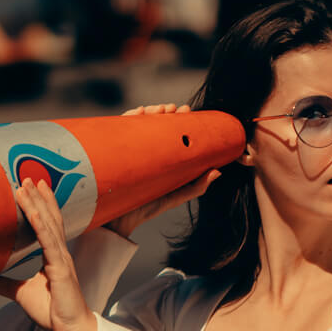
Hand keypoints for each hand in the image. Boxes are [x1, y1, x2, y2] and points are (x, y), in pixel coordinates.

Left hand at [0, 180, 96, 330]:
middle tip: (27, 177)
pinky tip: (34, 212)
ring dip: (37, 203)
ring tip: (28, 185)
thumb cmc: (52, 311)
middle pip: (49, 218)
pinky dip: (41, 226)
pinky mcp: (60, 270)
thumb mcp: (21, 294)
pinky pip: (49, 244)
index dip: (42, 204)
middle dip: (38, 197)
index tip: (33, 186)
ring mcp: (61, 259)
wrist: (69, 329)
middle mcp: (60, 253)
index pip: (48, 224)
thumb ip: (4, 284)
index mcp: (54, 256)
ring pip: (48, 225)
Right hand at [107, 102, 220, 238]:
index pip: (169, 132)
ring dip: (150, 111)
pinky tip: (139, 112)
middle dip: (164, 112)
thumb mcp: (175, 195)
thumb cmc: (146, 208)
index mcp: (159, 157)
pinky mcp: (113, 151)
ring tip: (161, 109)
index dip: (178, 119)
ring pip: (138, 123)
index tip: (186, 111)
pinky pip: (119, 129)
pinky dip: (128, 117)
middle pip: (154, 124)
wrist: (119, 221)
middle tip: (174, 109)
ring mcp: (128, 150)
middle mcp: (144, 151)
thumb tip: (218, 171)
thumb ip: (196, 186)